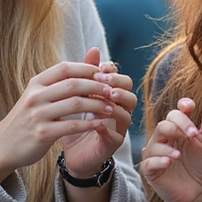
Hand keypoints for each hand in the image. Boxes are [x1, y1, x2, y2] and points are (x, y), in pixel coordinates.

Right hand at [0, 47, 133, 180]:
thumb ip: (58, 84)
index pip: (65, 68)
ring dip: (97, 105)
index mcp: (36, 83)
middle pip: (74, 84)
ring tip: (111, 108)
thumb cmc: (27, 118)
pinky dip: (89, 124)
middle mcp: (36, 96)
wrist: (3, 145)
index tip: (104, 73)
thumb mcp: (37, 96)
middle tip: (113, 91)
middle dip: (97, 86)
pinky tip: (100, 124)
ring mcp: (38, 115)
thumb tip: (86, 69)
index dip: (87, 68)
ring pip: (76, 104)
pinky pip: (72, 126)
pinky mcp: (43, 133)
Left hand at [58, 47, 135, 176]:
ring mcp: (117, 129)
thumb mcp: (77, 96)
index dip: (114, 72)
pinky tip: (96, 124)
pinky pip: (116, 138)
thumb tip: (94, 48)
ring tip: (104, 100)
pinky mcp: (111, 146)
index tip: (100, 68)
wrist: (71, 153)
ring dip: (116, 106)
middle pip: (130, 94)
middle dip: (118, 86)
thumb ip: (86, 75)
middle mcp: (119, 112)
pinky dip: (108, 130)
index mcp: (112, 98)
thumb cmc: (76, 122)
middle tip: (103, 81)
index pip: (121, 80)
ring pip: (127, 114)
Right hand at [139, 94, 201, 201]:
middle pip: (165, 124)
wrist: (199, 194)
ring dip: (168, 146)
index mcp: (179, 129)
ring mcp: (156, 154)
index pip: (176, 112)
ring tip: (180, 155)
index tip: (190, 107)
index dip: (182, 107)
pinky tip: (169, 163)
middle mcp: (165, 138)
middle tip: (193, 135)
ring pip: (155, 141)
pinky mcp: (151, 170)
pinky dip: (158, 160)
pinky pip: (148, 162)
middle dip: (178, 126)